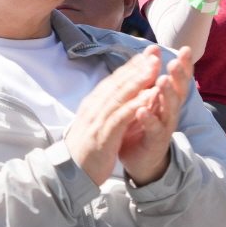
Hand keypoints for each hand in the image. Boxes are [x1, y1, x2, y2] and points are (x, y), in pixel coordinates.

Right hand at [65, 48, 167, 185]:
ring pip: (120, 95)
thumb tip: (114, 95)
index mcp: (94, 104)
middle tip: (154, 52)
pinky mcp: (104, 135)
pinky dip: (135, 104)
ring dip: (138, 80)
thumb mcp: (94, 123)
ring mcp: (98, 120)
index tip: (146, 55)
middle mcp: (95, 108)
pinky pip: (121, 117)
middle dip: (137, 66)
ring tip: (155, 67)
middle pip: (118, 83)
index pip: (114, 81)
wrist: (70, 174)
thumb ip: (103, 108)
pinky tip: (148, 96)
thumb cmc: (86, 149)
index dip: (130, 67)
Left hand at [119, 46, 196, 186]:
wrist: (141, 160)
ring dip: (167, 95)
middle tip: (175, 62)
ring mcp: (164, 127)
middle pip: (179, 92)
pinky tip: (143, 110)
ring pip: (170, 109)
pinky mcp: (154, 142)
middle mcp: (170, 112)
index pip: (179, 79)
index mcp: (168, 99)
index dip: (184, 65)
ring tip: (162, 81)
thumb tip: (152, 51)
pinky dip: (149, 120)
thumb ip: (151, 78)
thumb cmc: (144, 126)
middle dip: (179, 77)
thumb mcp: (148, 98)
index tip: (186, 49)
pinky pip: (154, 130)